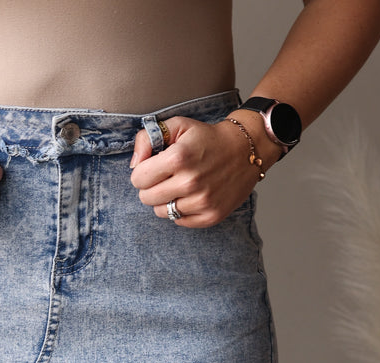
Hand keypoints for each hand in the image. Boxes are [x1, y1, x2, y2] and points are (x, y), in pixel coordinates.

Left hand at [129, 115, 269, 227]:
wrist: (245, 150)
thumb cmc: (207, 138)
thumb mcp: (178, 126)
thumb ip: (148, 138)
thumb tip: (134, 164)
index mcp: (178, 158)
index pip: (138, 179)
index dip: (142, 173)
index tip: (153, 167)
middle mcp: (190, 182)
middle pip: (146, 198)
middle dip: (151, 187)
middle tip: (165, 178)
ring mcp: (202, 202)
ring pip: (161, 212)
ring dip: (165, 200)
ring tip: (178, 186)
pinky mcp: (211, 216)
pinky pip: (179, 221)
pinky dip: (180, 211)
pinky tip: (191, 196)